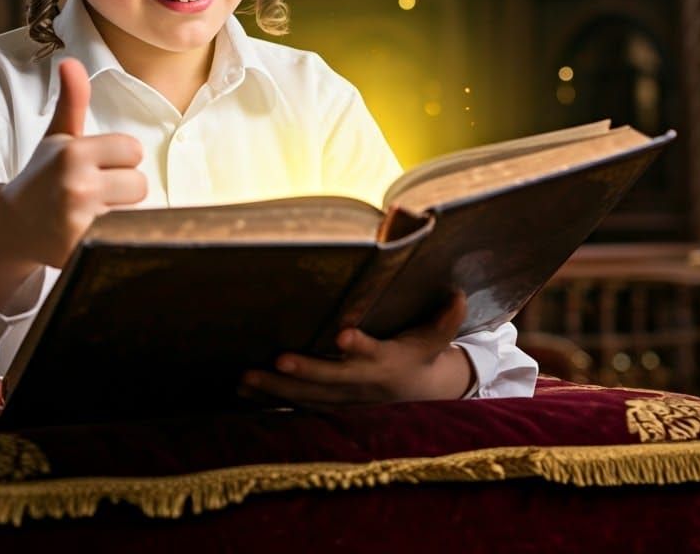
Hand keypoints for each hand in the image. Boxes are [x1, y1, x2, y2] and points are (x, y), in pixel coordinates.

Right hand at [0, 58, 146, 305]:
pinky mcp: (80, 251)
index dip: (119, 157)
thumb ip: (72, 100)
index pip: (134, 149)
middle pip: (139, 184)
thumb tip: (71, 62)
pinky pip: (121, 237)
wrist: (12, 226)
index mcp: (74, 154)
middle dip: (122, 187)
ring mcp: (78, 223)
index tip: (98, 163)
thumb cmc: (42, 175)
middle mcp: (77, 187)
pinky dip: (110, 235)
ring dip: (118, 212)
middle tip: (94, 190)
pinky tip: (85, 230)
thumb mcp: (57, 136)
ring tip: (90, 210)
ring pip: (134, 212)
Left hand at [240, 291, 474, 406]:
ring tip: (244, 377)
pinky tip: (240, 390)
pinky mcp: (327, 404)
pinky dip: (269, 398)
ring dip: (275, 388)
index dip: (360, 346)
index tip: (343, 333)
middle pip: (330, 380)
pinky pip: (295, 404)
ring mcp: (342, 398)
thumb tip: (458, 295)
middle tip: (277, 359)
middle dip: (303, 370)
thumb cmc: (419, 356)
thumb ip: (445, 320)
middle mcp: (361, 383)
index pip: (375, 353)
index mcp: (387, 363)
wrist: (416, 396)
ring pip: (306, 396)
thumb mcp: (434, 339)